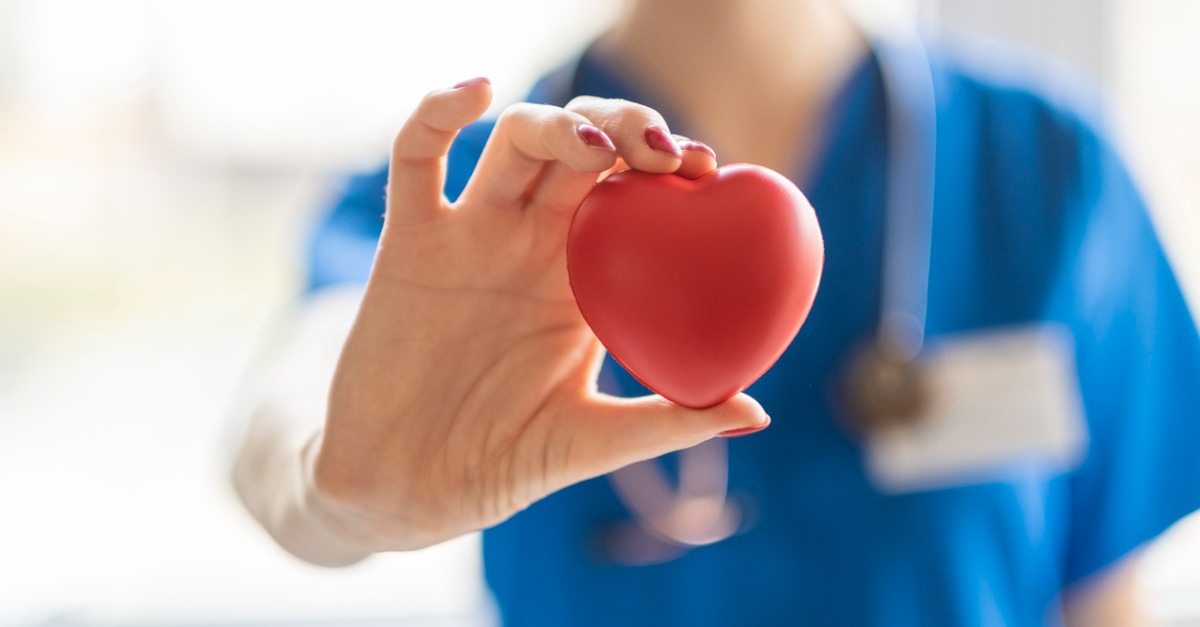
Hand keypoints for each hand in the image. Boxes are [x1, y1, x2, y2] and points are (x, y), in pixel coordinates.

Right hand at [309, 78, 768, 553]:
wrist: (409, 490)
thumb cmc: (504, 463)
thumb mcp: (593, 441)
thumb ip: (668, 421)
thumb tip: (756, 413)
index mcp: (585, 277)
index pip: (635, 193)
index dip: (670, 165)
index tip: (706, 166)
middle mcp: (533, 243)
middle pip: (583, 150)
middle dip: (626, 128)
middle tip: (662, 151)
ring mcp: (472, 235)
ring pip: (515, 142)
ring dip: (558, 123)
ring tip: (595, 146)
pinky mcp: (409, 240)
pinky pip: (416, 159)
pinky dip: (437, 113)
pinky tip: (475, 93)